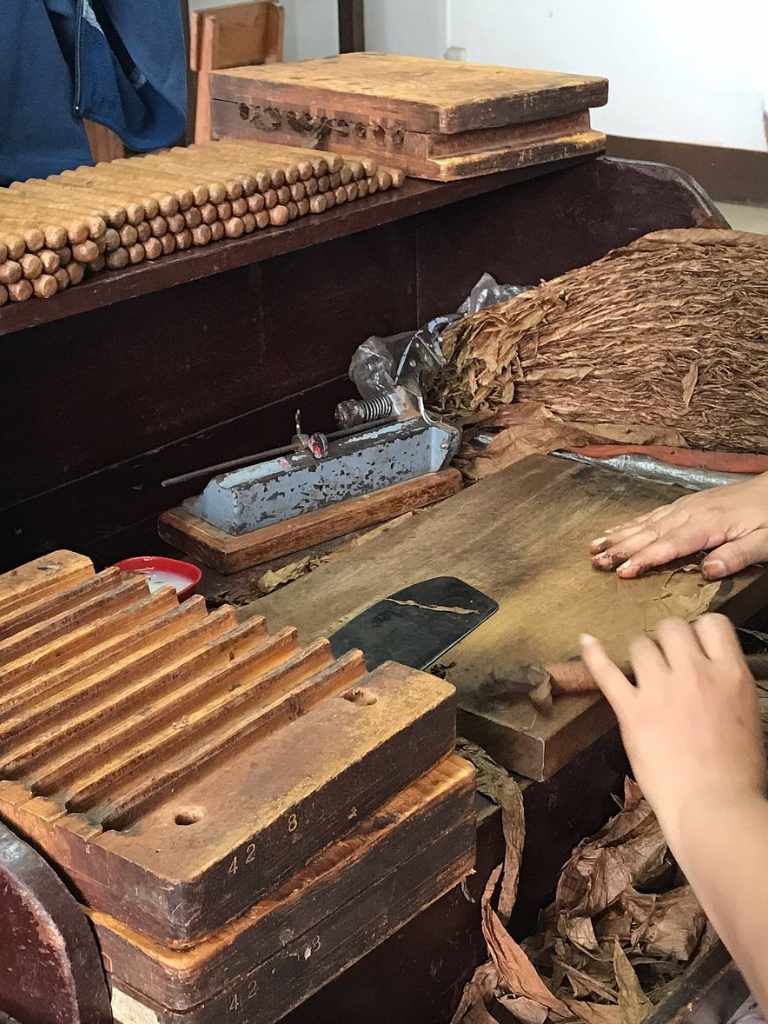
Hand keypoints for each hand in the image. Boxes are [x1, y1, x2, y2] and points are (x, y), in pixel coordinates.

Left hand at [580, 616, 765, 843]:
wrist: (715, 809)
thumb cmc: (739, 774)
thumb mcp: (748, 716)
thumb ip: (727, 686)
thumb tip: (713, 676)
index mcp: (731, 675)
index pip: (712, 623)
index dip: (700, 632)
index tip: (694, 646)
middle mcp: (694, 673)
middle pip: (671, 627)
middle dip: (667, 640)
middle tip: (666, 661)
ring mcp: (659, 690)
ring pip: (640, 644)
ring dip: (641, 654)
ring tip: (642, 671)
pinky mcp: (631, 711)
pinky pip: (606, 672)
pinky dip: (593, 654)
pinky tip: (586, 641)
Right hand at [590, 473, 767, 578]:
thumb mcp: (765, 542)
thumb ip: (737, 556)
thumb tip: (709, 571)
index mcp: (707, 525)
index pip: (669, 546)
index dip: (644, 559)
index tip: (622, 571)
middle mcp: (690, 514)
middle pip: (649, 534)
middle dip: (620, 548)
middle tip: (596, 561)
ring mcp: (685, 507)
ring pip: (645, 523)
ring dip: (618, 536)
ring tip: (594, 547)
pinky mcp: (686, 504)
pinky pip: (652, 514)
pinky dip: (631, 523)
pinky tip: (617, 529)